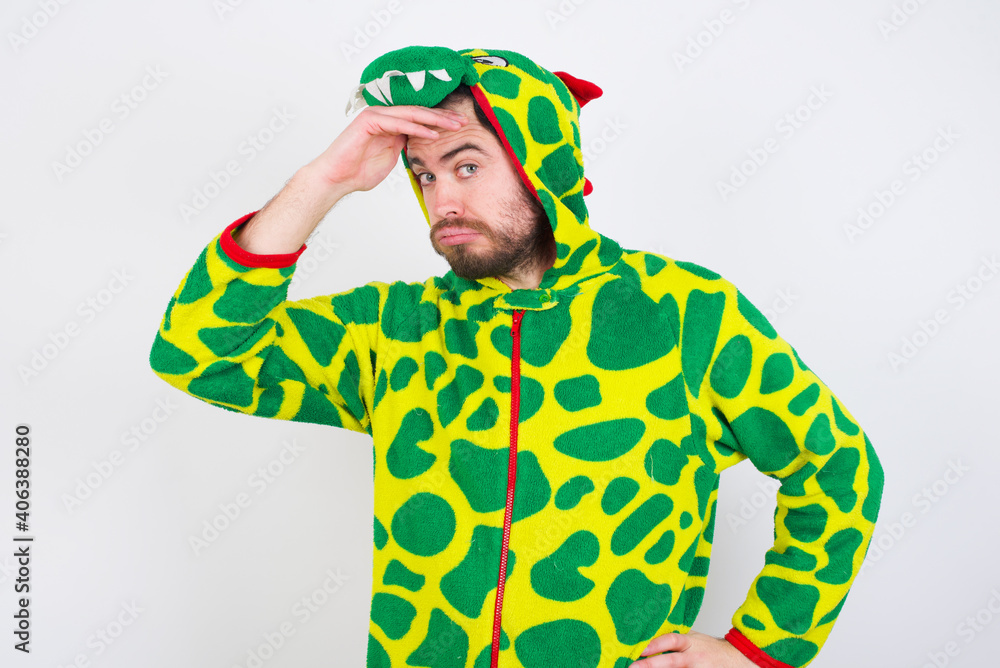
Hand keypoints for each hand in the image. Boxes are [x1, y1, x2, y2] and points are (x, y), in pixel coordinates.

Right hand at [307, 105, 467, 194]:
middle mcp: (385, 115)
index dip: (441, 121)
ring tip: (454, 126)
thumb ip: (405, 148)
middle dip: (443, 117)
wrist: (337, 178)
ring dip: (435, 120)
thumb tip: (421, 145)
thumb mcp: (392, 158)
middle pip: (420, 112)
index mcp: (391, 123)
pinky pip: (398, 122)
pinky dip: (416, 128)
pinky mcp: (369, 120)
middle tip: (464, 121)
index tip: (461, 127)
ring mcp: (376, 115)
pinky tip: (432, 134)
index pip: (421, 118)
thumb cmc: (359, 171)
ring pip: (411, 114)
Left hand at [629, 631, 756, 667]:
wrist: (737, 659)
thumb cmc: (711, 648)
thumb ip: (676, 637)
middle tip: (633, 667)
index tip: (640, 649)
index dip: (656, 644)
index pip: (672, 640)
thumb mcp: (694, 637)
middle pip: (672, 661)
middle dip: (651, 665)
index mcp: (691, 642)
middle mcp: (694, 657)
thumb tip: (651, 633)